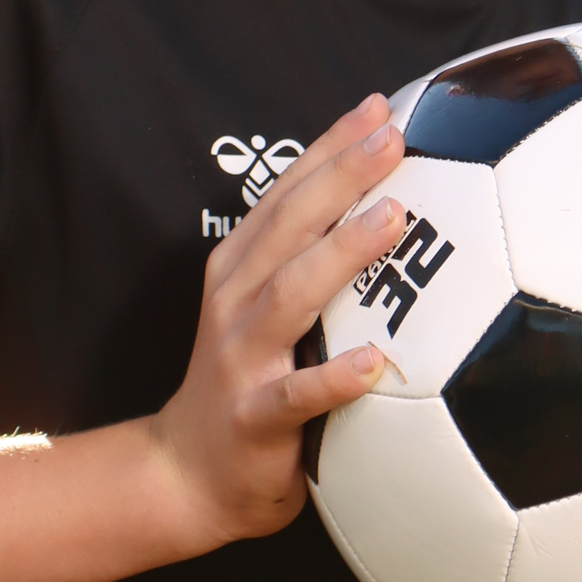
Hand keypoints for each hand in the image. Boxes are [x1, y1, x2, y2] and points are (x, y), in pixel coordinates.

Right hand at [150, 95, 408, 550]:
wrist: (188, 472)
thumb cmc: (247, 379)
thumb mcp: (268, 309)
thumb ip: (313, 262)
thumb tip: (391, 208)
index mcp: (241, 266)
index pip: (288, 193)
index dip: (331, 147)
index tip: (380, 109)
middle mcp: (235, 301)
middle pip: (289, 227)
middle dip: (340, 177)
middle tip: (393, 140)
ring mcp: (240, 357)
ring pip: (290, 296)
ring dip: (341, 255)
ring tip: (391, 219)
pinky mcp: (253, 416)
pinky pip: (296, 395)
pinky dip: (334, 377)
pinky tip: (376, 361)